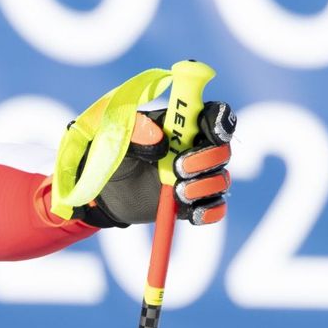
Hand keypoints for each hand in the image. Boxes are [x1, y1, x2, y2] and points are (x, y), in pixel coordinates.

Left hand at [74, 101, 234, 227]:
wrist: (105, 191)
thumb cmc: (112, 154)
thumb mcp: (115, 138)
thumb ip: (133, 131)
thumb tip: (158, 138)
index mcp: (182, 126)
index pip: (214, 116)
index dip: (220, 122)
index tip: (210, 132)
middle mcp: (197, 150)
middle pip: (222, 151)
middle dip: (206, 159)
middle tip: (178, 167)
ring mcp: (197, 178)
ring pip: (220, 180)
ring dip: (203, 186)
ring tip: (176, 191)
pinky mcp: (193, 203)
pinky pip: (215, 209)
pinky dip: (209, 211)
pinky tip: (192, 212)